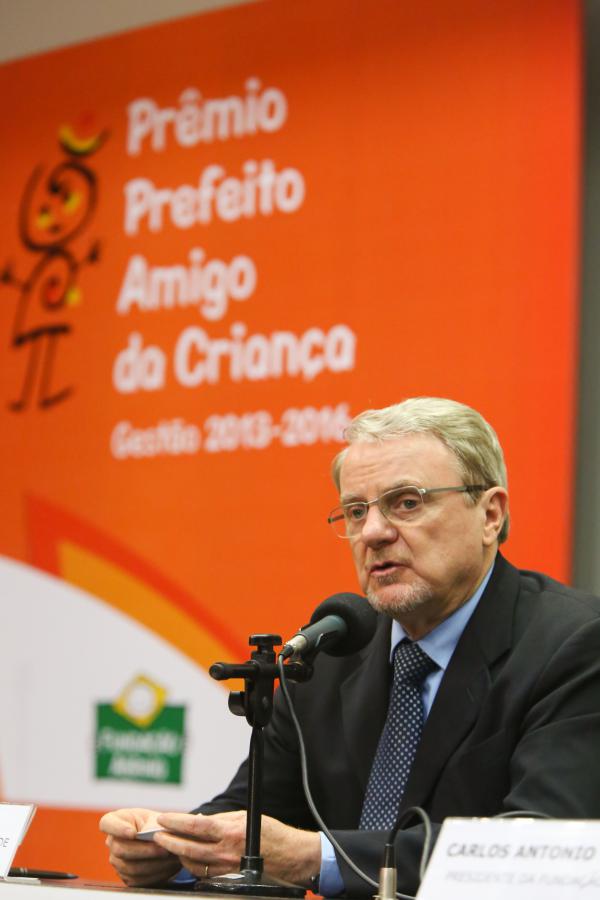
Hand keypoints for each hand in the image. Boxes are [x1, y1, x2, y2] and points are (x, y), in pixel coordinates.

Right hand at [99, 808, 180, 886]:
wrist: (163, 841)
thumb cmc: (156, 824)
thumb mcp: (155, 818)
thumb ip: (153, 825)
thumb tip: (152, 835)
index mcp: (115, 821)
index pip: (106, 824)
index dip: (117, 829)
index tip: (133, 833)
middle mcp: (112, 842)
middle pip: (120, 850)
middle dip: (144, 850)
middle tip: (163, 849)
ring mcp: (117, 861)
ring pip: (130, 867)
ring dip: (153, 863)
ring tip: (169, 857)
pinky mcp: (126, 877)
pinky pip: (138, 879)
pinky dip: (154, 873)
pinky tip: (167, 866)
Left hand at [155, 810, 321, 885]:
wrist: (292, 858)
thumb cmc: (272, 833)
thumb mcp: (246, 818)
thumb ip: (221, 820)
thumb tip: (199, 820)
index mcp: (231, 832)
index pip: (196, 826)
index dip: (176, 822)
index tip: (163, 818)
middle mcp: (227, 852)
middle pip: (189, 847)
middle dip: (169, 840)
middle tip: (156, 834)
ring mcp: (227, 869)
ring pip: (193, 864)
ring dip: (178, 854)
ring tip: (167, 845)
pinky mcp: (229, 881)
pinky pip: (204, 874)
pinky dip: (192, 865)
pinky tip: (186, 858)